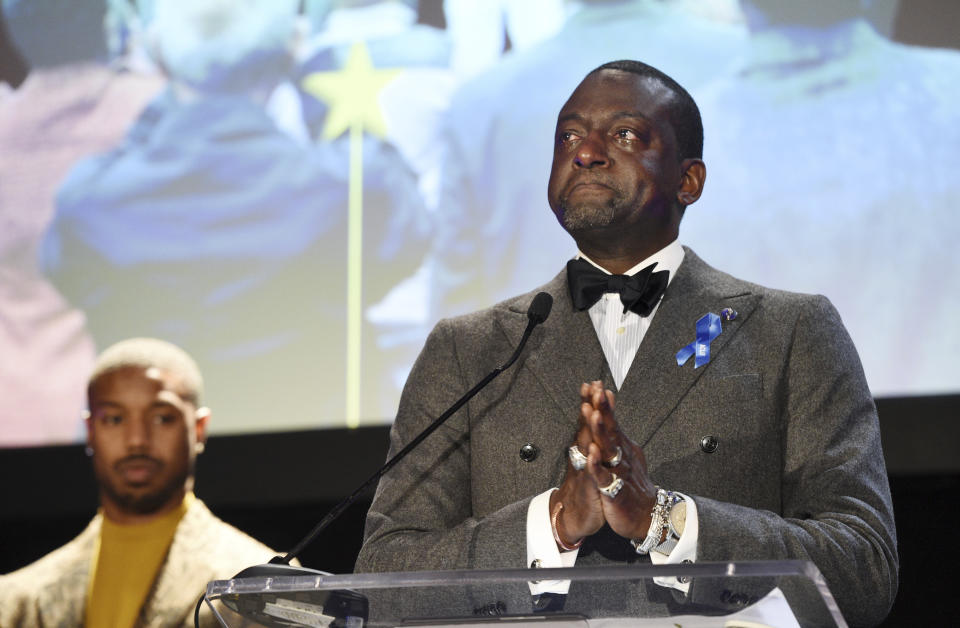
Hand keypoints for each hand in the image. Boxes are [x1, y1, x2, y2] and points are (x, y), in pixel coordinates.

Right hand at [550, 384, 606, 547]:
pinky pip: (590, 474)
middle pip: (586, 426)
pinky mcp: (588, 488)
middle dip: (590, 406)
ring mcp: (584, 470)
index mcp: (587, 449)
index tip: (594, 382)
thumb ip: (593, 441)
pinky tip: (593, 450)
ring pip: (586, 446)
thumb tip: (597, 419)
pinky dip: (591, 462)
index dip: (592, 402)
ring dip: (589, 427)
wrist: (573, 516)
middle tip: (592, 387)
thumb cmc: (585, 487)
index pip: (589, 421)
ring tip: (591, 408)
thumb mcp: (591, 461)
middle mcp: (583, 456)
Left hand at [581, 381, 657, 540]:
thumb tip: (608, 406)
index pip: (612, 420)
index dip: (604, 403)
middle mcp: (622, 456)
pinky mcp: (614, 491)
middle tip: (596, 391)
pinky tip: (591, 454)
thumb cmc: (633, 484)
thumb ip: (616, 430)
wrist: (647, 515)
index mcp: (623, 447)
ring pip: (609, 449)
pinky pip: (604, 477)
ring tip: (594, 414)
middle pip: (612, 429)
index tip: (596, 384)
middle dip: (603, 410)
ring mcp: (619, 472)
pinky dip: (597, 465)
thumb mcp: (626, 454)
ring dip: (601, 432)